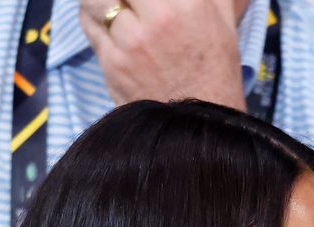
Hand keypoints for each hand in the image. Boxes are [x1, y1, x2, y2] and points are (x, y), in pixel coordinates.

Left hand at [78, 0, 247, 110]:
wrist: (200, 126)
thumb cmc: (214, 72)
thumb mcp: (224, 23)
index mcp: (191, 3)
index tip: (143, 1)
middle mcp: (160, 17)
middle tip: (128, 4)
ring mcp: (133, 40)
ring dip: (99, 0)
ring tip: (110, 6)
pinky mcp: (112, 61)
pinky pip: (90, 25)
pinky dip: (92, 18)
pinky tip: (105, 24)